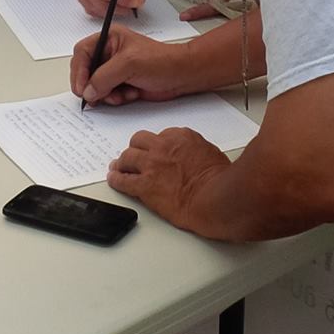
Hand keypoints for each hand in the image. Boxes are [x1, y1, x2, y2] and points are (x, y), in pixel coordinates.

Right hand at [70, 25, 205, 106]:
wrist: (182, 76)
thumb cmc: (161, 61)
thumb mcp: (129, 64)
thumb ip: (104, 77)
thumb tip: (88, 91)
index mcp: (109, 39)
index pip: (82, 53)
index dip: (79, 70)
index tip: (82, 87)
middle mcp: (109, 53)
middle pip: (86, 71)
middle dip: (92, 86)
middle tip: (96, 97)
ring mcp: (115, 70)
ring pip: (96, 86)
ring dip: (106, 94)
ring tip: (121, 95)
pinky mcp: (121, 83)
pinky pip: (107, 95)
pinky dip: (115, 98)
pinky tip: (131, 94)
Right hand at [74, 0, 150, 17]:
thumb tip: (139, 0)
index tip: (133, 1)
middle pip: (102, 4)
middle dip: (120, 7)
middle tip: (132, 6)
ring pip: (100, 11)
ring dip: (115, 11)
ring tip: (126, 6)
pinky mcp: (84, 5)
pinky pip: (97, 14)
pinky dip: (108, 13)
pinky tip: (115, 7)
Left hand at [107, 127, 229, 226]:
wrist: (215, 198)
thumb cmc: (219, 179)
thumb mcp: (211, 154)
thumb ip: (196, 152)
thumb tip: (193, 158)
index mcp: (181, 137)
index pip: (161, 136)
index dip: (156, 145)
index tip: (155, 151)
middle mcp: (163, 147)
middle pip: (139, 142)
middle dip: (136, 149)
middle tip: (133, 157)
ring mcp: (151, 165)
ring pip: (127, 157)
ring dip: (122, 162)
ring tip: (118, 167)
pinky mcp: (144, 185)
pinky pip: (123, 180)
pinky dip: (116, 179)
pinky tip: (113, 179)